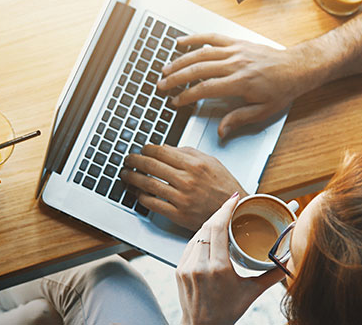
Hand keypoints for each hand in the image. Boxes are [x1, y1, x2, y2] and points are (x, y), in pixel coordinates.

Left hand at [120, 144, 246, 229]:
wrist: (235, 212)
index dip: (147, 149)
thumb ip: (188, 152)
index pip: (162, 151)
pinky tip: (138, 193)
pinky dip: (142, 198)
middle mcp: (188, 180)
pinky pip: (154, 204)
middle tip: (128, 160)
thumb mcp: (211, 162)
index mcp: (195, 164)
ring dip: (133, 179)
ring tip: (126, 175)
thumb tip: (165, 148)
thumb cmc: (224, 186)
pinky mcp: (179, 214)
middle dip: (135, 161)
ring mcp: (182, 198)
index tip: (141, 149)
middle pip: (152, 166)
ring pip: (149, 185)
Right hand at [158, 33, 314, 137]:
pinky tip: (180, 42)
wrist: (296, 67)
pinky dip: (195, 39)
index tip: (176, 101)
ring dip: (180, 61)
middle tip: (161, 86)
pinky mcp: (237, 42)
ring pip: (201, 53)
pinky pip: (212, 37)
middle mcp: (236, 63)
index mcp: (241, 82)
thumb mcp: (263, 111)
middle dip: (176, 78)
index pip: (206, 88)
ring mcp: (236, 50)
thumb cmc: (281, 90)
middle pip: (198, 69)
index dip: (188, 95)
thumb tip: (221, 131)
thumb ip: (239, 119)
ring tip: (165, 69)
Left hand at [176, 194, 285, 324]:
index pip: (218, 228)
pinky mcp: (179, 269)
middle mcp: (199, 265)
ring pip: (197, 234)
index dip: (225, 209)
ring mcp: (186, 266)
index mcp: (218, 269)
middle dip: (220, 213)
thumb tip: (290, 260)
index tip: (234, 199)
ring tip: (223, 219)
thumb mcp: (252, 293)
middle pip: (207, 227)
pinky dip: (201, 237)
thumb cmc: (226, 312)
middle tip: (232, 205)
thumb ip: (272, 275)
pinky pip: (190, 245)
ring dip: (210, 224)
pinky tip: (210, 235)